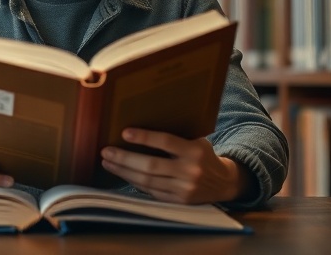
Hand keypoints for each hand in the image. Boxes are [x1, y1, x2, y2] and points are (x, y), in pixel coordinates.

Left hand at [100, 128, 249, 203]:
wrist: (224, 183)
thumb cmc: (203, 155)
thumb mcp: (196, 141)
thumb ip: (175, 137)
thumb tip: (141, 129)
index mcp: (194, 151)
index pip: (166, 142)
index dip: (144, 138)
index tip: (124, 133)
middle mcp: (190, 171)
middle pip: (151, 166)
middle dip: (125, 159)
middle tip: (106, 151)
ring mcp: (184, 189)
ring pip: (147, 181)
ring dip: (124, 172)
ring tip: (108, 163)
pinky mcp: (179, 202)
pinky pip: (151, 192)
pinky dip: (135, 183)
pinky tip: (123, 175)